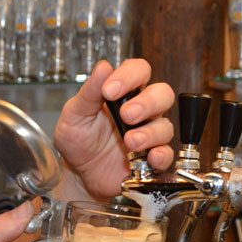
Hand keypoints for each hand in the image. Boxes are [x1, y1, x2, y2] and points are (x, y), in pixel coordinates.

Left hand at [53, 59, 174, 199]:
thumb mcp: (74, 115)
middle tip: (126, 115)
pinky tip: (149, 157)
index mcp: (123, 93)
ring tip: (129, 141)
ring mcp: (148, 134)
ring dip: (149, 133)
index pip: (139, 71)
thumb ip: (89, 93)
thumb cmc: (77, 140)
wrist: (78, 174)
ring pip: (165, 125)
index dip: (129, 76)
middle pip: (162, 94)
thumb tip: (103, 67)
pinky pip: (167, 154)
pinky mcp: (151, 158)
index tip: (110, 90)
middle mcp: (141, 110)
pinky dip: (161, 155)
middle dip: (147, 102)